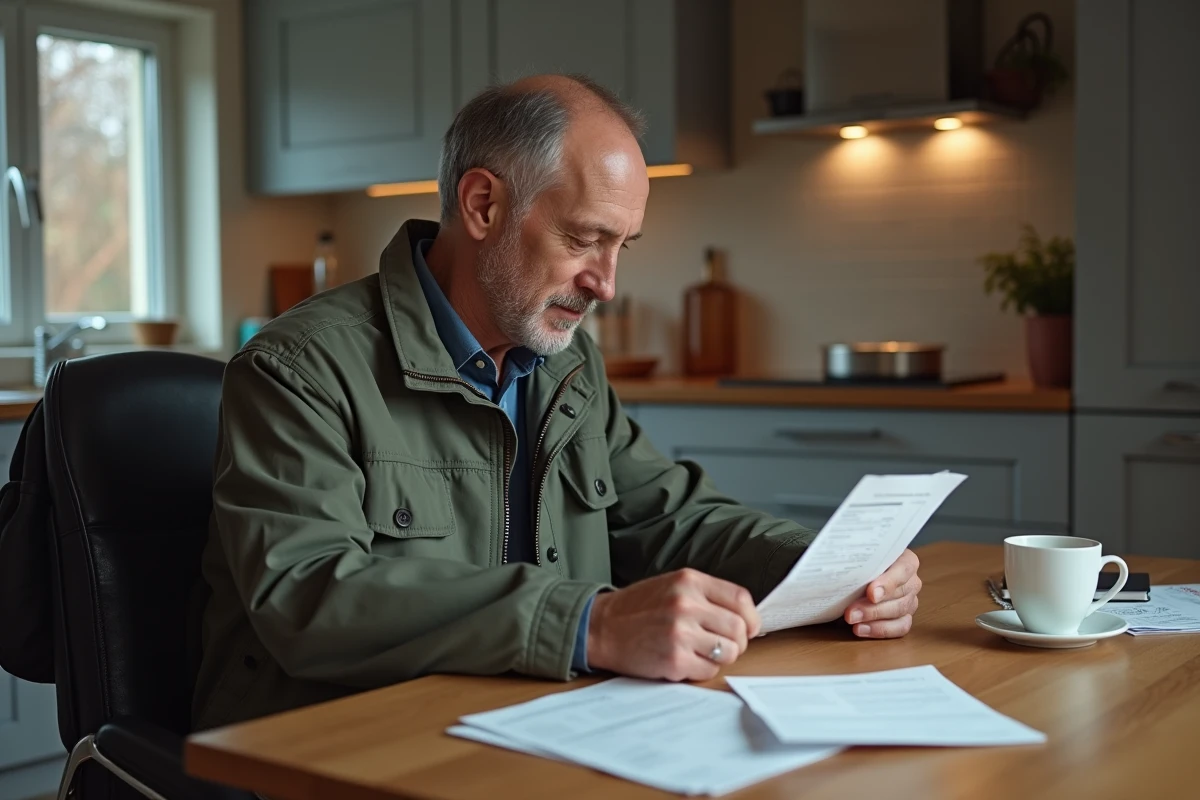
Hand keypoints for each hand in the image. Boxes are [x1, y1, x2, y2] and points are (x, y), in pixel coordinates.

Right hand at [587, 569, 760, 680]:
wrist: (601, 627)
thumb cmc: (637, 608)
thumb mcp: (672, 585)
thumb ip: (706, 596)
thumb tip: (745, 618)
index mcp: (689, 581)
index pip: (741, 599)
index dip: (751, 618)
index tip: (748, 628)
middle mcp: (686, 604)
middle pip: (739, 629)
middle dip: (738, 642)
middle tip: (724, 645)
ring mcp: (680, 633)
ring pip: (729, 652)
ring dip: (721, 657)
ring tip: (701, 652)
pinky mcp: (674, 659)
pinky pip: (709, 670)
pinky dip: (703, 669)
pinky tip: (685, 661)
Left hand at [843, 549, 921, 638]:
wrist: (857, 573)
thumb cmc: (860, 563)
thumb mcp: (859, 558)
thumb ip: (858, 563)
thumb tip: (841, 571)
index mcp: (906, 560)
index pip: (904, 569)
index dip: (888, 583)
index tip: (871, 593)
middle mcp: (911, 581)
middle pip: (900, 595)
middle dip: (873, 607)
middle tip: (851, 613)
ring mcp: (910, 600)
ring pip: (900, 612)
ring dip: (873, 619)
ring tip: (852, 621)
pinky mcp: (905, 617)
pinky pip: (900, 627)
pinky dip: (879, 630)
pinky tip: (861, 629)